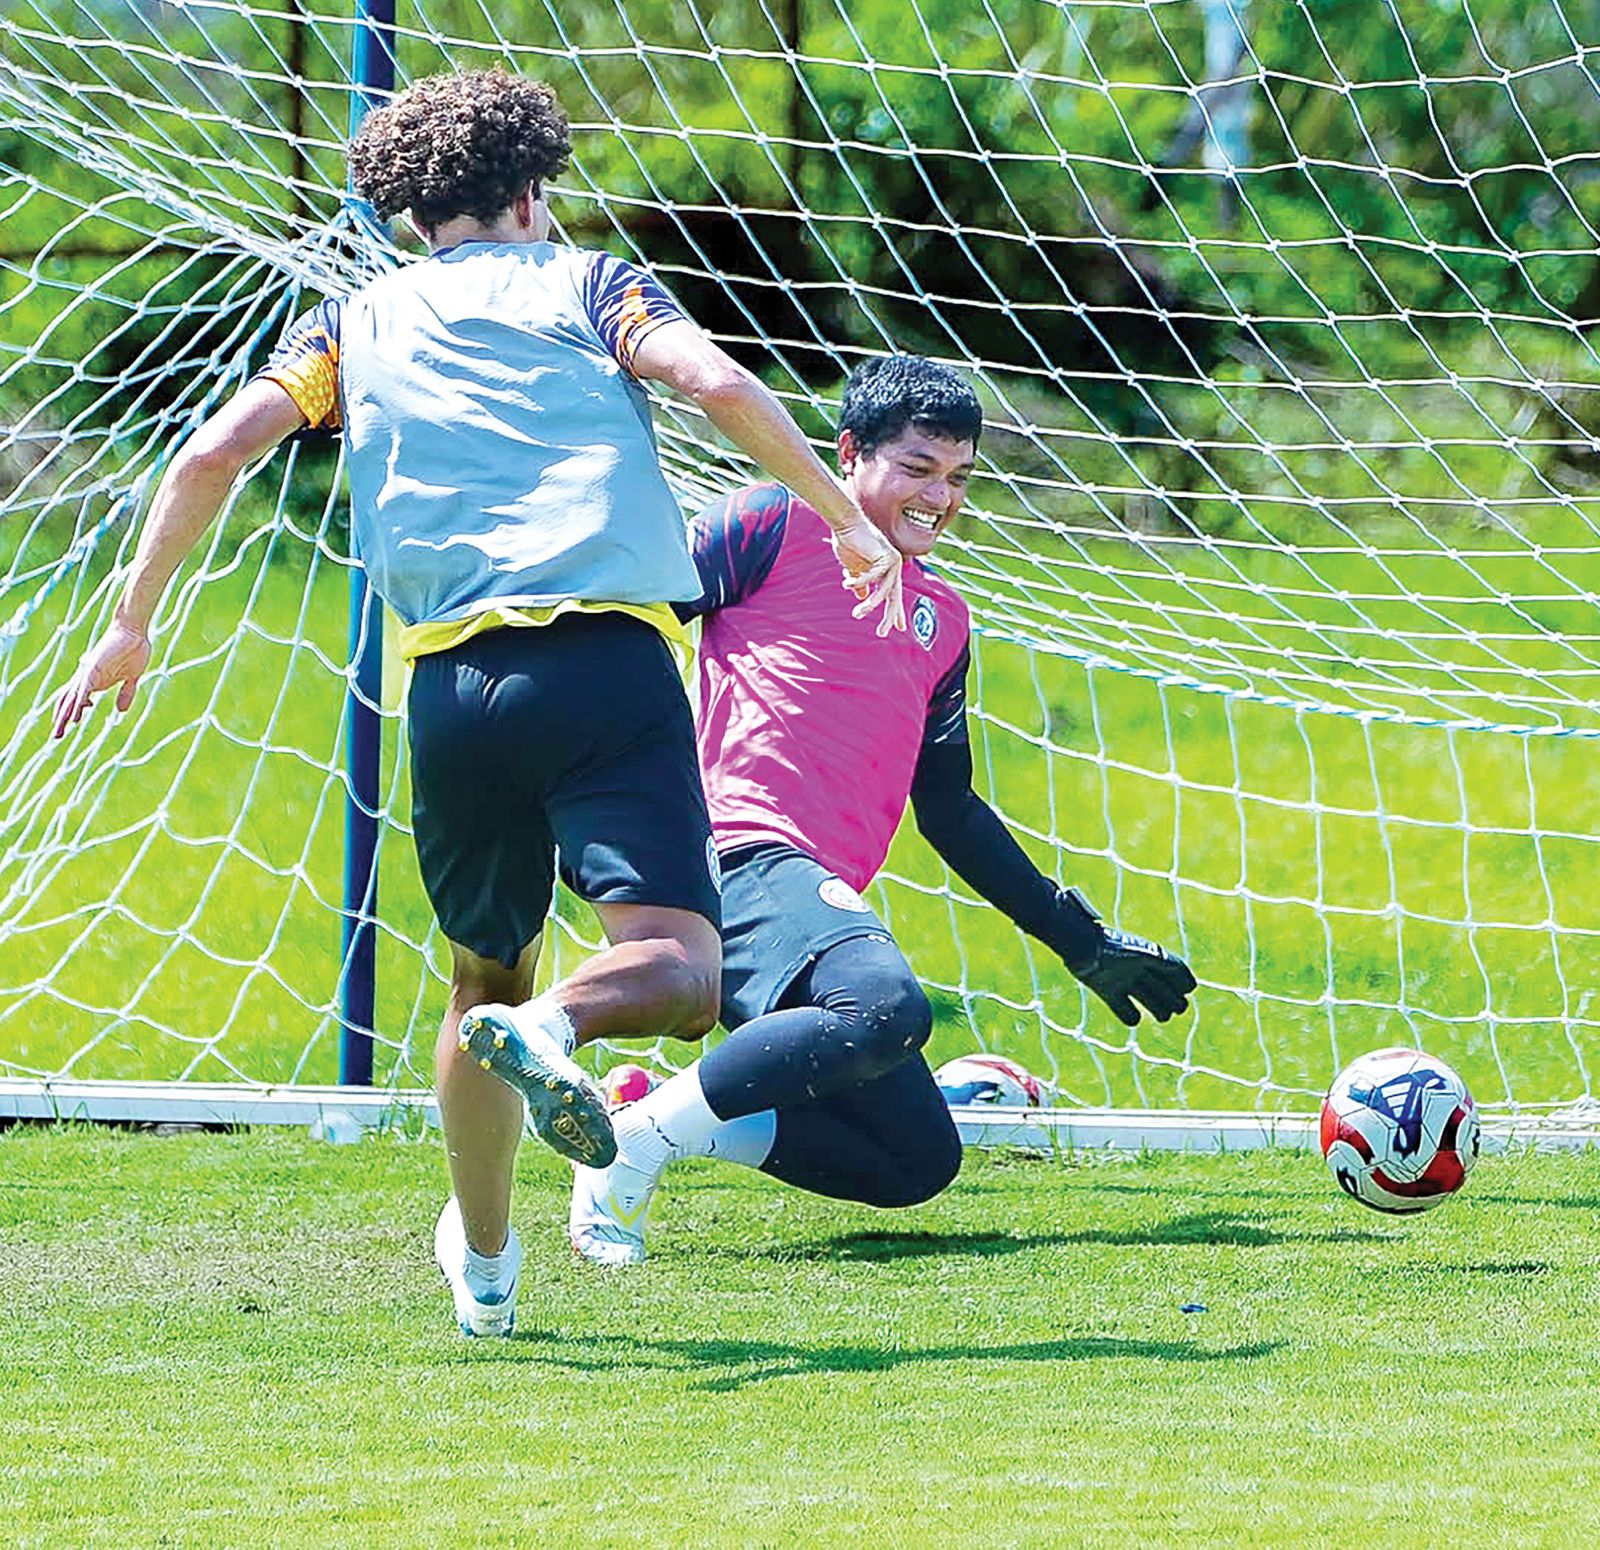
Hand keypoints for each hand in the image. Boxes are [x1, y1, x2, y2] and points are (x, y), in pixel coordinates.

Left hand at [52, 617, 150, 737]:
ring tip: (58, 729)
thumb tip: (120, 711)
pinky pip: (83, 689)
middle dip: (61, 719)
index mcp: (95, 679)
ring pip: (71, 698)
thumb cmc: (133, 649)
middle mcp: (87, 677)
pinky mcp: (94, 668)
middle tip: (56, 736)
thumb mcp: (132, 677)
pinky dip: (78, 702)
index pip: (77, 698)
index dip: (72, 711)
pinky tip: (75, 714)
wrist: (133, 631)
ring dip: (64, 715)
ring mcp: (89, 673)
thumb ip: (126, 693)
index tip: (72, 723)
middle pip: (68, 701)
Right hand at [830, 514, 904, 635]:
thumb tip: (861, 597)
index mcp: (887, 571)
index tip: (900, 627)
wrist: (846, 523)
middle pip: (894, 597)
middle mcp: (894, 567)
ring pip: (883, 591)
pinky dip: (858, 582)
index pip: (893, 595)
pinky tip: (846, 583)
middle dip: (889, 616)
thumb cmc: (848, 543)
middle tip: (882, 632)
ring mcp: (892, 562)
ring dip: (869, 605)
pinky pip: (872, 577)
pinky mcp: (886, 556)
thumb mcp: (853, 569)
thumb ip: (860, 583)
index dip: (896, 612)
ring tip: (857, 614)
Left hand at [1054, 887, 1195, 1026]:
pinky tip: (1132, 1016)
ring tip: (1163, 1015)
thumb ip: (1168, 965)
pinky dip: (1130, 1016)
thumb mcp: (1145, 954)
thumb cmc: (1115, 947)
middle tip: (1177, 1007)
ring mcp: (1124, 981)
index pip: (1175, 972)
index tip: (1186, 989)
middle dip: (1174, 1000)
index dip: (1183, 982)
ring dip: (1159, 1010)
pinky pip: (1125, 1011)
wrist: (1082, 947)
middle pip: (1164, 990)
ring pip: (1149, 1000)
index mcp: (1150, 956)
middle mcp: (1139, 969)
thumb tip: (1191, 985)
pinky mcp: (1108, 992)